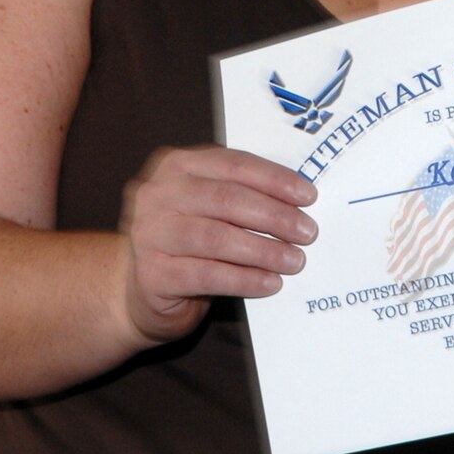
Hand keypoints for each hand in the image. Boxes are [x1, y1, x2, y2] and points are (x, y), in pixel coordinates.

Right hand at [118, 145, 316, 344]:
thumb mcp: (212, 207)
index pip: (234, 164)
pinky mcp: (151, 274)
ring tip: (295, 260)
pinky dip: (245, 279)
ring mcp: (149, 233)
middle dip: (274, 216)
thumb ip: (243, 194)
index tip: (309, 196)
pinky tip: (270, 283)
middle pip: (227, 199)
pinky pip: (208, 274)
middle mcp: (157, 194)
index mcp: (177, 165)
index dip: (274, 179)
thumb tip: (299, 202)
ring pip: (217, 238)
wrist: (145, 289)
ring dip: (264, 250)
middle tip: (307, 232)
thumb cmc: (191, 240)